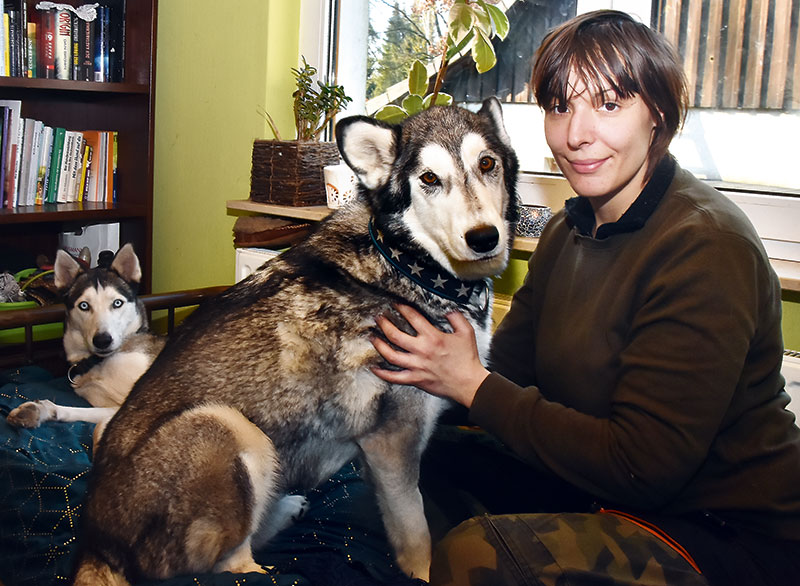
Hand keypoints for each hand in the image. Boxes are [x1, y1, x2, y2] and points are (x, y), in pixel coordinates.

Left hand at [371, 304, 489, 406]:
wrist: (469, 383)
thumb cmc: (468, 358)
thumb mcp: (466, 332)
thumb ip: (456, 318)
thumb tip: (447, 309)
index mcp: (433, 337)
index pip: (412, 318)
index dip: (402, 309)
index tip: (396, 305)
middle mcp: (421, 350)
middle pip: (395, 335)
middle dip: (384, 324)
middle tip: (378, 317)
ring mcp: (416, 366)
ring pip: (390, 355)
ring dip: (379, 345)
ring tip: (373, 337)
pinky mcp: (415, 379)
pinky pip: (394, 377)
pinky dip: (382, 373)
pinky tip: (374, 368)